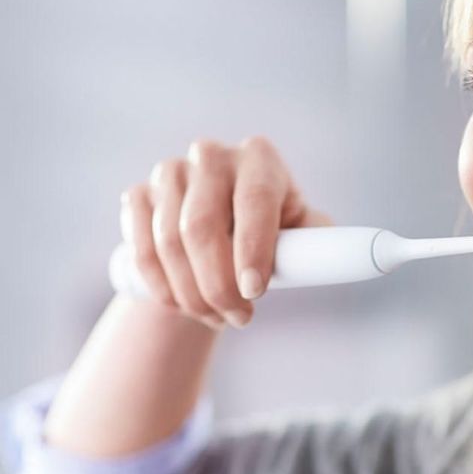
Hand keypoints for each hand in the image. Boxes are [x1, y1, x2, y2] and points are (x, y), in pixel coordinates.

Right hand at [119, 136, 332, 329]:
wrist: (221, 230)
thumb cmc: (272, 229)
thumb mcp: (300, 229)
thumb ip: (316, 239)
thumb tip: (334, 254)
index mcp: (259, 158)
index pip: (253, 201)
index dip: (252, 249)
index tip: (254, 292)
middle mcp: (211, 155)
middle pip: (201, 227)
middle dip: (219, 285)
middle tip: (240, 319)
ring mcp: (169, 172)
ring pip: (169, 244)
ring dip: (192, 294)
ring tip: (218, 318)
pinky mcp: (138, 194)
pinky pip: (140, 251)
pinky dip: (162, 288)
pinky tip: (183, 305)